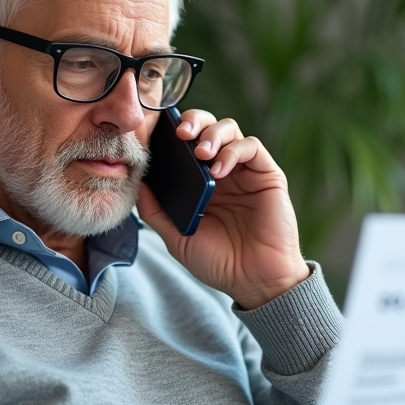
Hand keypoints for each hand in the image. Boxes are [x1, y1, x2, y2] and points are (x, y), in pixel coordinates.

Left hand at [137, 110, 310, 308]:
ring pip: (230, 130)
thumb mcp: (177, 237)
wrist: (254, 282)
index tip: (156, 134)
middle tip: (181, 133)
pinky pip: (251, 147)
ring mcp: (245, 172)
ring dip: (212, 134)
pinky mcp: (267, 176)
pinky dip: (234, 151)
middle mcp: (223, 172)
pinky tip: (220, 169)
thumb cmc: (218, 262)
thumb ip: (156, 211)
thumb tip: (137, 183)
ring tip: (200, 153)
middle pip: (208, 127)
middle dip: (193, 121)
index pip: (185, 144)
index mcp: (201, 183)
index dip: (172, 133)